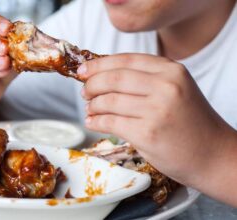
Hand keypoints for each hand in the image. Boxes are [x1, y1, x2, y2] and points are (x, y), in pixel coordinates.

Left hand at [79, 54, 236, 186]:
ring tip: (90, 109)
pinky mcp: (147, 133)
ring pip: (109, 101)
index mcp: (171, 70)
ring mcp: (157, 110)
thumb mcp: (175, 89)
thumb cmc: (189, 122)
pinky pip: (111, 122)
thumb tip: (101, 75)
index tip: (83, 70)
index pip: (125, 60)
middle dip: (92, 85)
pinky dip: (96, 122)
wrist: (212, 154)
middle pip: (114, 78)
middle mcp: (166, 86)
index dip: (99, 65)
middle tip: (84, 92)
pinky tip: (92, 122)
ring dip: (93, 105)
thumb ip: (145, 79)